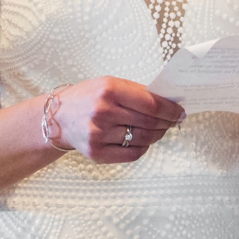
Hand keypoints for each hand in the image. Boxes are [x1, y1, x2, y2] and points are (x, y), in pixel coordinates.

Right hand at [41, 75, 183, 162]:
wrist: (58, 117)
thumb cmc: (88, 97)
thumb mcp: (109, 84)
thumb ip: (137, 92)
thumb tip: (168, 102)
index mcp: (108, 89)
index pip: (151, 104)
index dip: (170, 110)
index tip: (180, 112)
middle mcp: (103, 112)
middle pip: (150, 122)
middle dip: (167, 122)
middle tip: (174, 121)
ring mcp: (100, 134)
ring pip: (144, 139)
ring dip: (157, 135)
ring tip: (159, 130)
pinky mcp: (98, 153)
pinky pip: (133, 154)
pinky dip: (143, 147)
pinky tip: (142, 140)